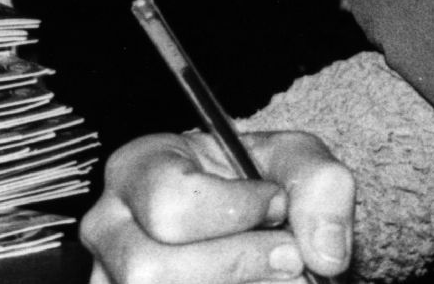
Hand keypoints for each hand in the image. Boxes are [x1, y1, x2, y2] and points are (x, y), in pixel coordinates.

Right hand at [84, 129, 354, 282]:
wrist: (248, 219)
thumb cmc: (260, 183)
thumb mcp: (296, 160)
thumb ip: (321, 186)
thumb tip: (325, 256)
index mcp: (137, 167)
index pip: (171, 203)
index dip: (237, 211)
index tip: (276, 204)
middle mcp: (108, 226)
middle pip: (153, 269)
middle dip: (238, 265)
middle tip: (290, 256)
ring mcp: (110, 278)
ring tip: (277, 275)